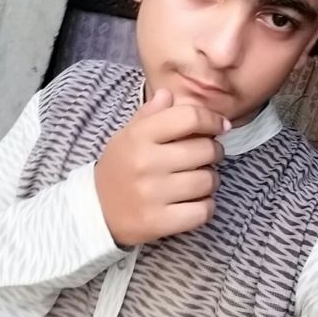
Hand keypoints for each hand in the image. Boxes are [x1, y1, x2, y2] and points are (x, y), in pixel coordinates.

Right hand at [94, 89, 228, 245]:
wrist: (97, 211)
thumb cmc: (121, 166)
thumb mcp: (129, 134)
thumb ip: (151, 113)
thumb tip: (169, 94)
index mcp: (139, 135)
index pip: (189, 117)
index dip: (212, 119)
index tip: (219, 126)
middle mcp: (146, 163)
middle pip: (206, 150)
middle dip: (213, 151)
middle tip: (204, 156)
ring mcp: (152, 194)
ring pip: (208, 181)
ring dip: (210, 180)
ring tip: (198, 179)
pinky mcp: (159, 222)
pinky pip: (203, 211)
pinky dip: (205, 206)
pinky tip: (194, 202)